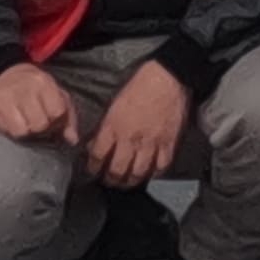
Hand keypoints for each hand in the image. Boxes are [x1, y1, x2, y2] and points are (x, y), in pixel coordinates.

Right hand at [0, 62, 75, 142]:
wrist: (0, 73)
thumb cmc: (33, 86)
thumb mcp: (54, 93)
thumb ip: (68, 116)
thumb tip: (72, 140)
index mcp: (43, 82)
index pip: (56, 112)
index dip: (55, 119)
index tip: (49, 115)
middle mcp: (25, 88)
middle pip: (39, 124)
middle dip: (39, 126)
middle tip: (34, 118)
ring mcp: (6, 96)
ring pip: (22, 131)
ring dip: (24, 129)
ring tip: (22, 119)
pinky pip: (6, 131)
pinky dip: (10, 129)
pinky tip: (11, 120)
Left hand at [85, 59, 191, 185]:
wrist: (168, 77)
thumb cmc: (140, 85)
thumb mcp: (114, 104)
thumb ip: (106, 127)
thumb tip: (96, 143)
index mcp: (114, 126)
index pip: (97, 156)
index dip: (92, 167)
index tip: (91, 171)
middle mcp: (130, 139)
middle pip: (116, 170)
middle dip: (109, 180)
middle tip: (107, 181)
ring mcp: (150, 143)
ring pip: (137, 173)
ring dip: (129, 182)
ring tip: (126, 182)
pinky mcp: (168, 143)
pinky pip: (160, 167)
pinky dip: (153, 174)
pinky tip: (149, 174)